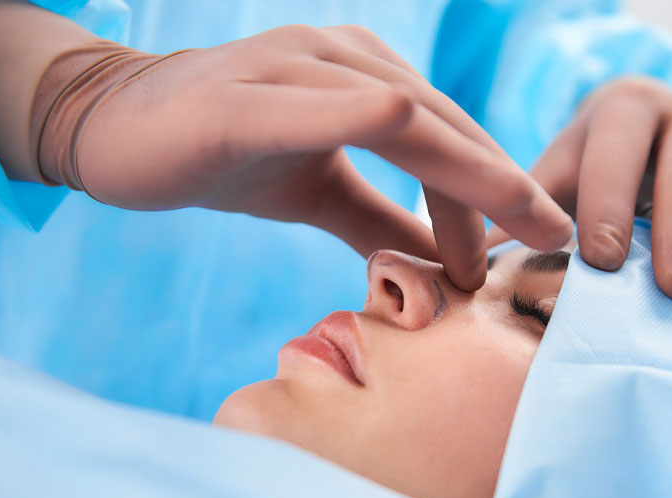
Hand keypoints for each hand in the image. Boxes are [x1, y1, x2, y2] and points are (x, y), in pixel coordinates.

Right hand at [0, 1, 571, 291]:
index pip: (451, 138)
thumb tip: (444, 266)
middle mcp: (344, 59)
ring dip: (461, 177)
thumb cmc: (225, 152)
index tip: (540, 243)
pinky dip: (372, 121)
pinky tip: (411, 134)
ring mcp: (295, 67)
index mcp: (366, 77)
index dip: (499, 191)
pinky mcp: (245, 96)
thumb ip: (382, 222)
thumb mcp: (321, 194)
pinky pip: (324, 105)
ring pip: (404, 117)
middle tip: (556, 241)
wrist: (115, 127)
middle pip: (444, 127)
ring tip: (500, 239)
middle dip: (504, 187)